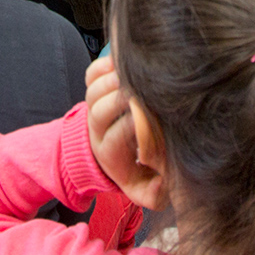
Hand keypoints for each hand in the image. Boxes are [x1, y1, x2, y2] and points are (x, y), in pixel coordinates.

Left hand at [85, 56, 165, 208]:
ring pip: (94, 91)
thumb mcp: (147, 190)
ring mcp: (94, 108)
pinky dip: (103, 66)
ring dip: (111, 80)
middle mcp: (97, 130)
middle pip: (99, 111)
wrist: (118, 153)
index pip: (114, 138)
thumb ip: (155, 194)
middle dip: (120, 99)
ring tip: (133, 74)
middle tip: (141, 92)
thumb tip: (163, 186)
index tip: (149, 120)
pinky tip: (121, 61)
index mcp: (109, 154)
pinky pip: (91, 75)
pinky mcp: (95, 90)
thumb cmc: (139, 170)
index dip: (130, 127)